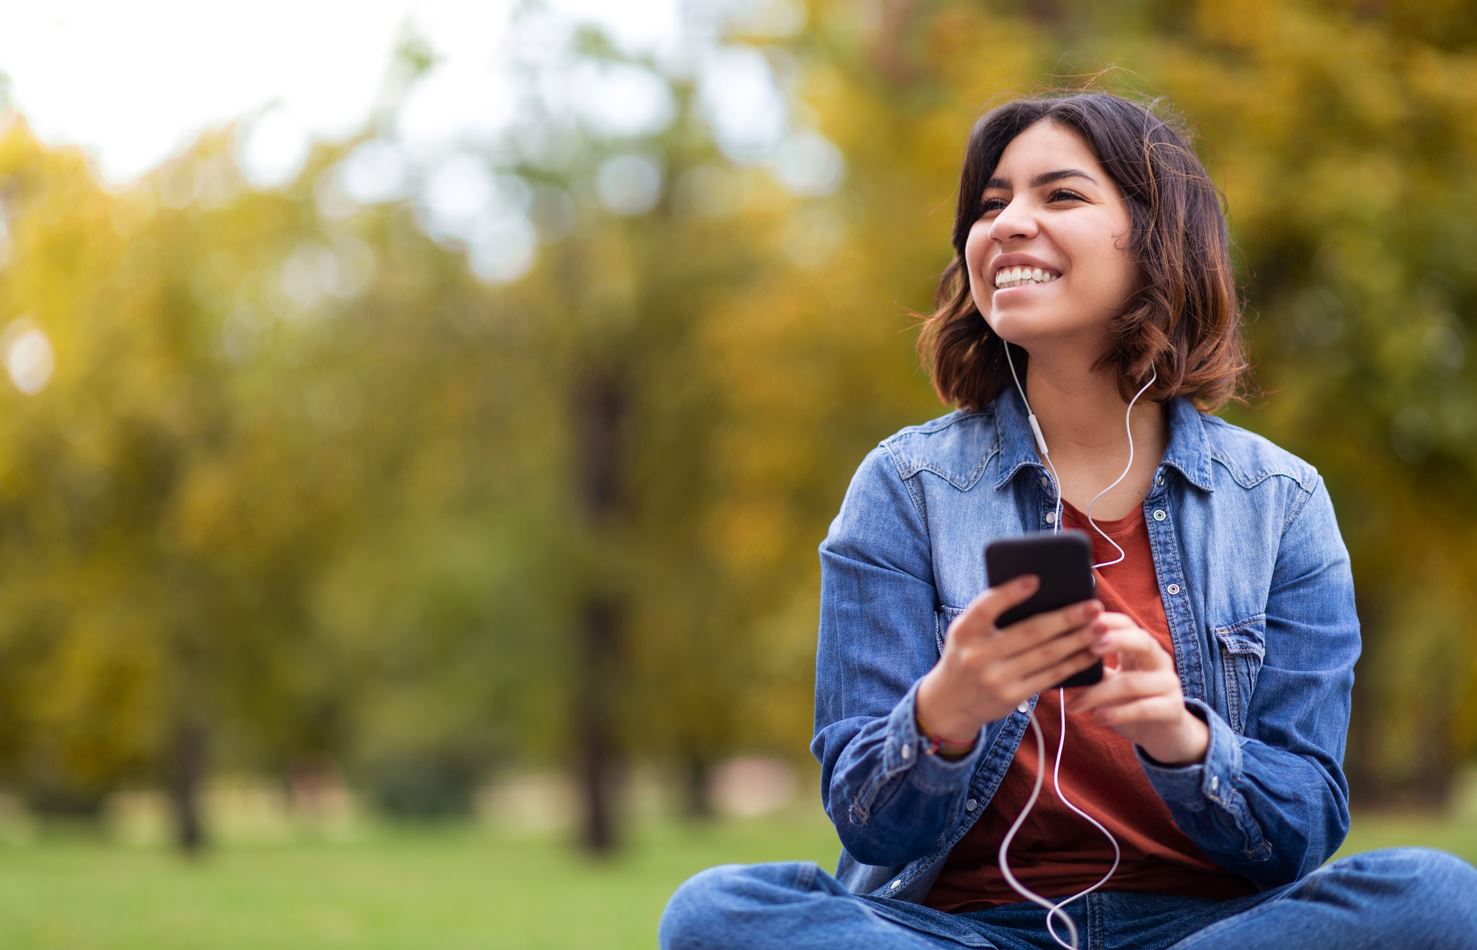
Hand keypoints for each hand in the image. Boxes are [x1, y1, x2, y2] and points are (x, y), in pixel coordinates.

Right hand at [917, 576, 1103, 739]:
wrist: (950, 703)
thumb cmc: (966, 654)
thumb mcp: (966, 632)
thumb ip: (991, 614)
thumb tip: (1040, 591)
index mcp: (965, 631)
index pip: (986, 607)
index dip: (1010, 593)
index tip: (1035, 579)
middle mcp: (978, 655)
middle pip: (1030, 632)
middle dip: (1067, 618)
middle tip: (1094, 606)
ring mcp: (996, 678)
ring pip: (1046, 655)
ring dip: (1078, 640)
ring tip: (1101, 627)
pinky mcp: (1011, 697)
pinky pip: (1049, 677)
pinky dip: (1073, 663)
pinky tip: (1090, 652)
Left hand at [1065, 612, 1208, 765]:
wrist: (1163, 734)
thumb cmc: (1130, 702)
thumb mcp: (1111, 682)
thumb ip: (1092, 670)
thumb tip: (1052, 663)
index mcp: (1141, 648)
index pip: (1126, 624)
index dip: (1106, 621)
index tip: (1081, 621)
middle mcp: (1158, 660)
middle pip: (1141, 641)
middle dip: (1115, 640)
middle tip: (1088, 647)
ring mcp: (1169, 684)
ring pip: (1133, 683)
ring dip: (1098, 694)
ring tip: (1072, 705)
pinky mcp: (1173, 709)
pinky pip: (1145, 708)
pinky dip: (1118, 713)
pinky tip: (1098, 718)